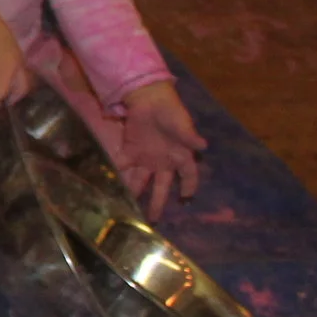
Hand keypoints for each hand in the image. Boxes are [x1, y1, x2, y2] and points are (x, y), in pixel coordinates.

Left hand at [114, 80, 205, 218]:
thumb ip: (189, 137)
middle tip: (153, 219)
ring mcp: (146, 158)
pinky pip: (125, 166)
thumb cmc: (170, 111)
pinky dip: (119, 175)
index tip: (187, 200)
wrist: (148, 98)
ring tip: (129, 209)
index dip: (189, 188)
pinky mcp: (130, 151)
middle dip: (158, 202)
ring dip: (135, 192)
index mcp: (181, 157)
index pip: (188, 177)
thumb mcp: (182, 124)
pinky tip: (113, 187)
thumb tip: (204, 145)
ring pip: (141, 181)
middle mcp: (164, 162)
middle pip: (161, 186)